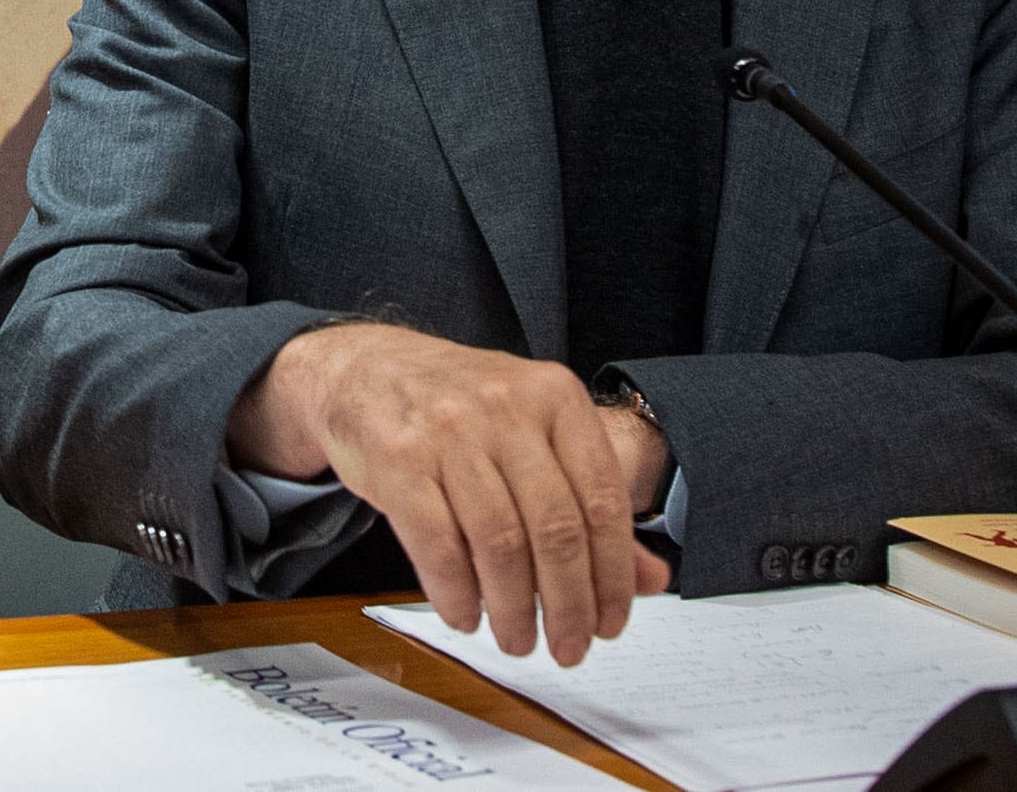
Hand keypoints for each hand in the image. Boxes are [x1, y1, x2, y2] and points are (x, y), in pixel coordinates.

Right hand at [229, 324, 670, 665]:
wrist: (364, 368)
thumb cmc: (460, 409)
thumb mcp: (535, 434)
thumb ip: (591, 503)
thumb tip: (652, 582)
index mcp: (555, 397)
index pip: (602, 501)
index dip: (612, 576)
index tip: (610, 625)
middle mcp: (506, 408)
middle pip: (555, 530)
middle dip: (568, 606)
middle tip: (568, 648)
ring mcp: (449, 431)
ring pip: (499, 544)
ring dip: (513, 610)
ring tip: (517, 641)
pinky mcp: (399, 460)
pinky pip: (439, 546)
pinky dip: (457, 594)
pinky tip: (466, 615)